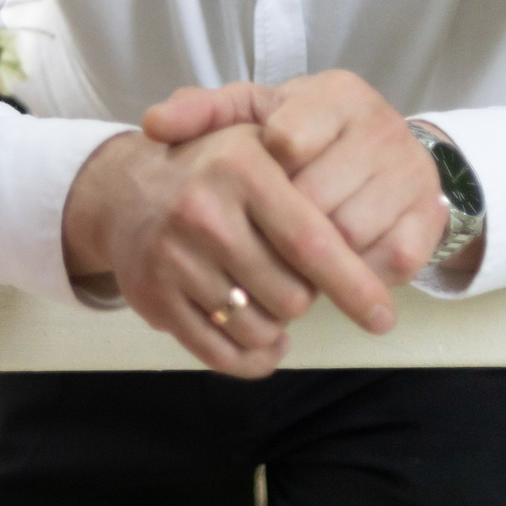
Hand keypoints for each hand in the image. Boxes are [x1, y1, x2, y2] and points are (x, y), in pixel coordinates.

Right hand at [60, 120, 395, 379]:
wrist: (122, 191)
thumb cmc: (211, 172)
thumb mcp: (258, 148)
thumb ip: (314, 179)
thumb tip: (375, 248)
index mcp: (241, 168)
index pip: (312, 243)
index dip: (354, 285)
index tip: (383, 316)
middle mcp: (204, 211)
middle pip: (291, 297)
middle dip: (306, 298)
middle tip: (295, 281)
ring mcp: (174, 258)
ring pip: (260, 330)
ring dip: (277, 328)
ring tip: (272, 304)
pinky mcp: (154, 299)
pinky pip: (223, 354)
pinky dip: (253, 357)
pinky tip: (262, 340)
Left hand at [147, 69, 454, 291]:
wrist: (377, 158)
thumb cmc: (300, 136)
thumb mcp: (254, 116)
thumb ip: (204, 113)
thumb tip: (154, 124)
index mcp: (337, 93)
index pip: (286, 140)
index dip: (263, 174)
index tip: (251, 186)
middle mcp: (382, 125)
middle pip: (316, 199)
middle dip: (281, 226)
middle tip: (260, 236)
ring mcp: (412, 172)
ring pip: (349, 234)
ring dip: (313, 257)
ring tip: (290, 253)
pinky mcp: (430, 216)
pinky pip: (387, 261)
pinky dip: (353, 272)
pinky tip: (332, 267)